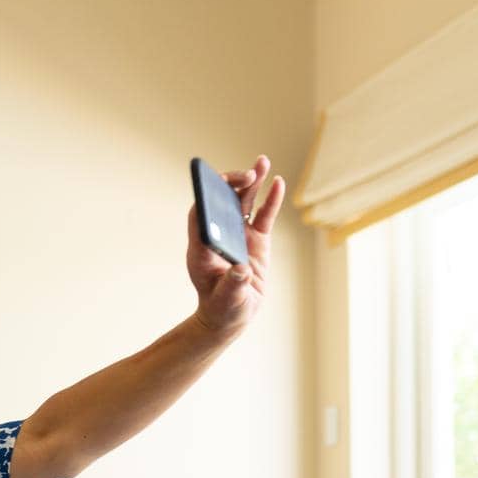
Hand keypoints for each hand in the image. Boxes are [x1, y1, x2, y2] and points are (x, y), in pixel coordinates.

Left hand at [187, 154, 286, 336]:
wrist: (233, 316)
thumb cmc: (223, 308)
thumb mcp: (228, 299)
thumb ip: (234, 284)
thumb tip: (241, 270)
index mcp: (202, 249)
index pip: (199, 215)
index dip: (207, 197)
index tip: (221, 186)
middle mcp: (219, 236)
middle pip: (222, 201)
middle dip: (234, 184)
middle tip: (249, 174)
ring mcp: (238, 236)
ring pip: (243, 203)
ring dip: (252, 182)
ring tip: (262, 162)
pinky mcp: (256, 240)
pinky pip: (263, 216)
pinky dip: (271, 200)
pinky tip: (278, 183)